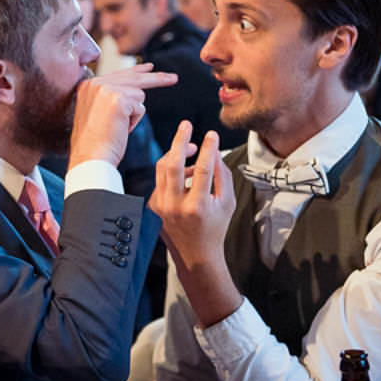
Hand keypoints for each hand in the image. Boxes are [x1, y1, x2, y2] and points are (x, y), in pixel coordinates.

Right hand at [68, 63, 176, 168]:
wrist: (90, 158)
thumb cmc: (95, 143)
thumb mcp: (98, 114)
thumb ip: (111, 97)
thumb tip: (136, 90)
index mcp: (87, 86)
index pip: (118, 74)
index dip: (137, 71)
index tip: (150, 67)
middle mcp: (95, 83)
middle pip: (133, 77)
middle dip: (156, 79)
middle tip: (174, 78)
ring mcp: (106, 89)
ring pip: (138, 95)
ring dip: (134, 114)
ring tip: (118, 128)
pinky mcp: (118, 98)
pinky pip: (140, 107)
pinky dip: (135, 121)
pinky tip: (121, 130)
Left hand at [149, 121, 241, 325]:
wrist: (195, 255)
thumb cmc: (215, 227)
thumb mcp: (227, 203)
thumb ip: (223, 175)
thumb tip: (215, 150)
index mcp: (198, 206)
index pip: (203, 169)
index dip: (209, 148)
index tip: (212, 134)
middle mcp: (175, 205)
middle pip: (173, 163)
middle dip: (179, 141)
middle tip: (186, 124)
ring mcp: (161, 206)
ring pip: (162, 168)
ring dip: (175, 153)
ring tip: (191, 147)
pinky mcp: (153, 205)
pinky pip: (161, 179)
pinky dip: (173, 170)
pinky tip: (186, 170)